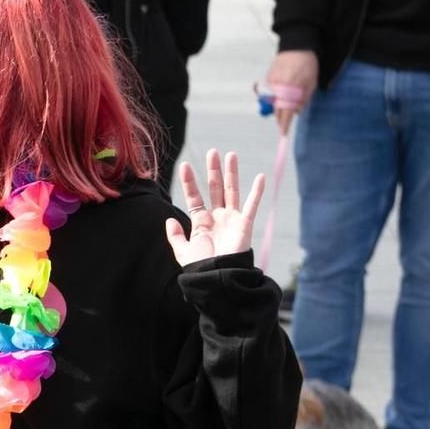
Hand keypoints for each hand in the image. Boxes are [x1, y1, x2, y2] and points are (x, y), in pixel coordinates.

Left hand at [168, 150, 265, 266]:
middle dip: (213, 171)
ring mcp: (231, 218)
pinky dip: (257, 191)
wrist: (218, 276)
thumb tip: (169, 219)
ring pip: (232, 190)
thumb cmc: (200, 266)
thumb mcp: (182, 251)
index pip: (195, 197)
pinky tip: (260, 177)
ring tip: (230, 155)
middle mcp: (217, 217)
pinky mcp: (245, 223)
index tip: (184, 166)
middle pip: (215, 188)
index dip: (189, 182)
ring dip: (232, 173)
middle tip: (212, 152)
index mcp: (201, 222)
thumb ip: (174, 236)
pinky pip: (252, 205)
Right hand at [265, 49, 318, 132]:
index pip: (285, 112)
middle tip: (285, 121)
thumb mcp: (312, 83)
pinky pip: (270, 93)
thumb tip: (296, 111)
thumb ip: (304, 99)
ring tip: (287, 99)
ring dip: (279, 105)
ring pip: (272, 102)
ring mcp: (271, 84)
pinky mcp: (267, 79)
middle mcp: (278, 88)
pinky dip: (276, 95)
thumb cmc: (307, 64)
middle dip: (281, 116)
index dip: (284, 124)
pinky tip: (284, 88)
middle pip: (276, 109)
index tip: (283, 133)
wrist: (297, 46)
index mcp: (291, 90)